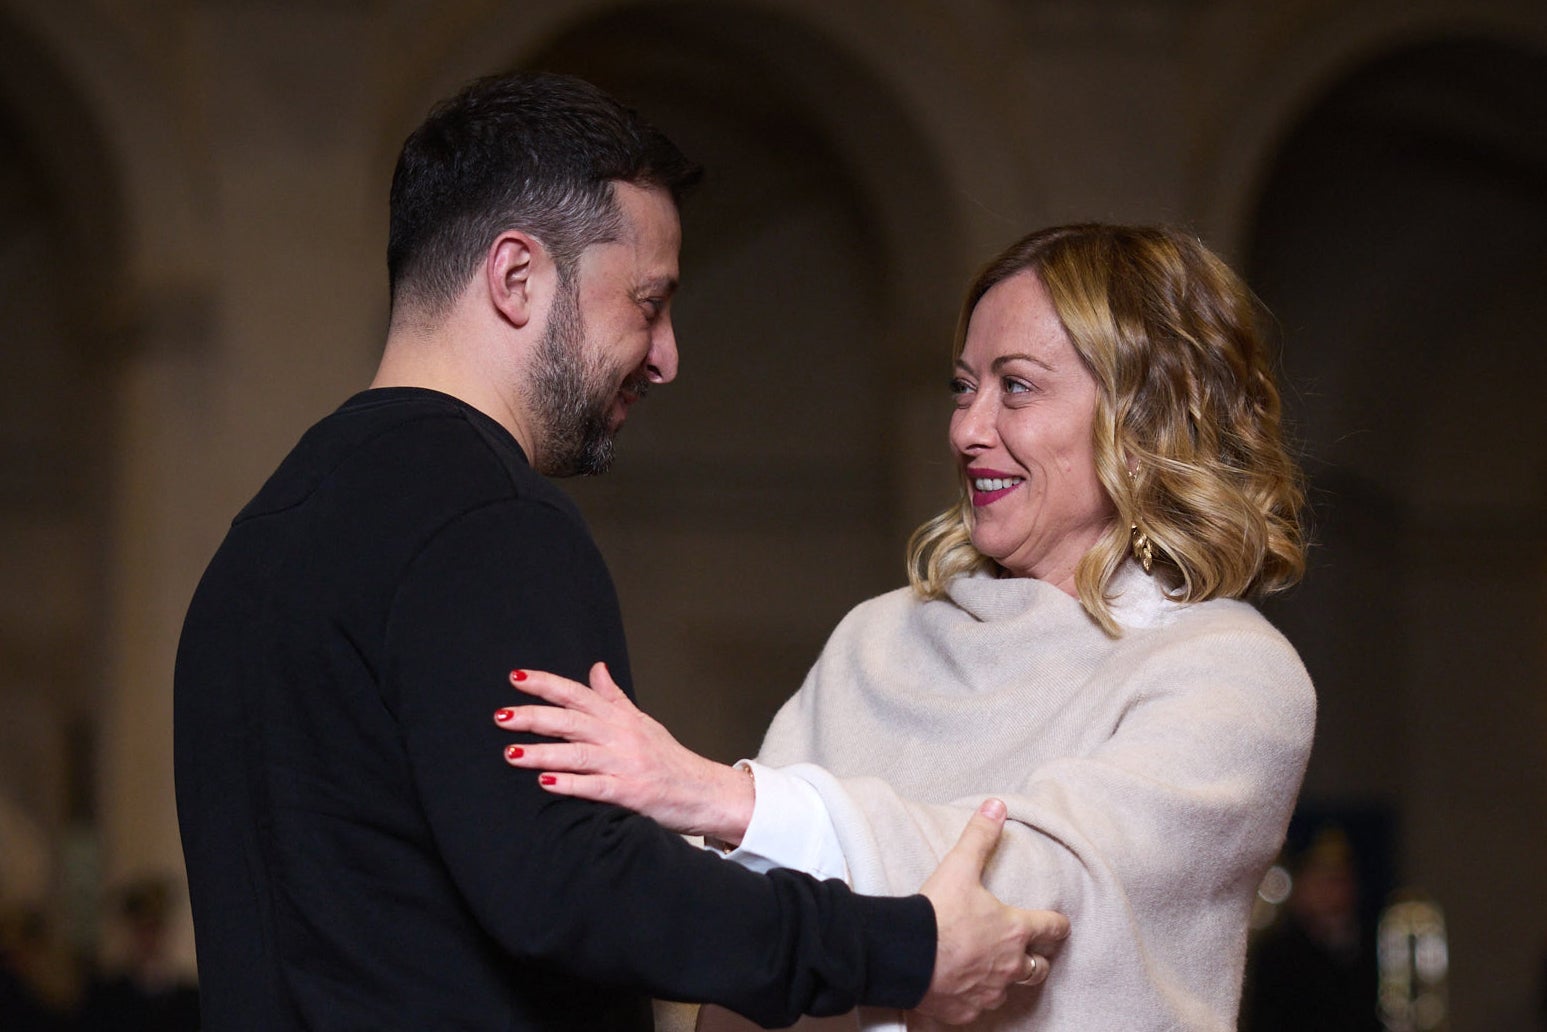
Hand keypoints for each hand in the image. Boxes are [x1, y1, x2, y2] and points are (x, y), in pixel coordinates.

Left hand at [495, 662, 753, 842]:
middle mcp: (621, 736)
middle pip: (571, 721)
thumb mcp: (641, 722)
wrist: (704, 791)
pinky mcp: (630, 792)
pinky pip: (595, 787)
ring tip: (510, 754)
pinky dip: (570, 784)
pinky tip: (545, 783)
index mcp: (620, 718)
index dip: (546, 684)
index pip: (578, 694)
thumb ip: (614, 698)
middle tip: (500, 716)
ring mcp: (625, 764)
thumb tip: (596, 668)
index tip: (516, 677)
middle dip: (533, 717)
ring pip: (578, 753)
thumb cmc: (669, 759)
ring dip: (542, 753)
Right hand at [912, 799, 1069, 1025]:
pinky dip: (974, 998)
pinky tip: (961, 988)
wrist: (905, 956)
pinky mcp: (968, 1012)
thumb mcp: (959, 867)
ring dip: (1004, 979)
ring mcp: (990, 992)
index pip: (1052, 928)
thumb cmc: (936, 913)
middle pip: (1039, 968)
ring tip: (989, 968)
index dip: (1058, 923)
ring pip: (1010, 989)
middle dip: (1037, 959)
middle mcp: (1009, 966)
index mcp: (1014, 931)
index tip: (1059, 922)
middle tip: (1029, 950)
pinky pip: (979, 1008)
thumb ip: (980, 836)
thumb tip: (997, 805)